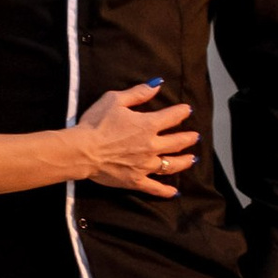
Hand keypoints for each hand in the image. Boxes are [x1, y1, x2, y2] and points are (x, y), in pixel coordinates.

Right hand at [74, 82, 199, 197]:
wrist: (82, 150)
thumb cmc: (96, 123)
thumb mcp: (114, 100)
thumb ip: (138, 93)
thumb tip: (157, 85)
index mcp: (148, 125)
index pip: (172, 117)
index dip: (182, 112)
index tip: (187, 110)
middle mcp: (151, 146)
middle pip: (177, 143)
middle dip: (188, 138)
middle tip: (195, 137)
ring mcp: (145, 165)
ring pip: (171, 165)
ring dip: (184, 162)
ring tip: (192, 160)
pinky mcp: (135, 180)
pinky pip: (155, 188)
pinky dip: (166, 191)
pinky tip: (174, 192)